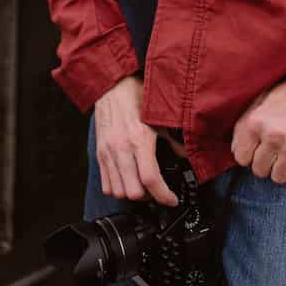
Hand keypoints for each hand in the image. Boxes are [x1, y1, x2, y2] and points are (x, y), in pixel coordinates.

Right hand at [94, 75, 177, 205]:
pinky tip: (128, 180)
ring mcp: (108, 153)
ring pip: (119, 192)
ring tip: (142, 186)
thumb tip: (185, 155)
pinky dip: (117, 188)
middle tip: (157, 190)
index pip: (151, 179)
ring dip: (132, 194)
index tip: (172, 199)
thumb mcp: (159, 117)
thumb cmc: (136, 97)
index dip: (164, 195)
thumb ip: (173, 140)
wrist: (112, 86)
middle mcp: (121, 148)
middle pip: (133, 192)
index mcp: (139, 139)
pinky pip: (106, 184)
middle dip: (149, 197)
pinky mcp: (100, 154)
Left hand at [231, 75, 285, 181]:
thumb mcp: (264, 97)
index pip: (241, 157)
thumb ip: (246, 121)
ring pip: (279, 177)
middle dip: (266, 163)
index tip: (258, 148)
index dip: (249, 154)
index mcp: (256, 121)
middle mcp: (272, 135)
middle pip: (259, 170)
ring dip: (283, 167)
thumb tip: (235, 149)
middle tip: (275, 150)